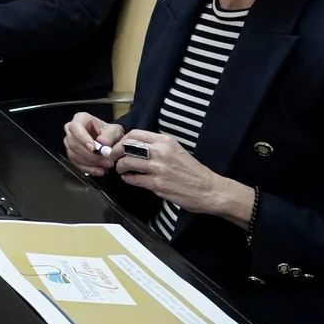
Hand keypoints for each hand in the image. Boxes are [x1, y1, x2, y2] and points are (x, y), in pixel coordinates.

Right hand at [63, 111, 124, 175]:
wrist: (110, 141)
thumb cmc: (110, 133)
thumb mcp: (114, 131)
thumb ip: (109, 136)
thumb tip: (102, 143)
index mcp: (81, 119)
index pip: (75, 127)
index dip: (82, 138)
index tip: (93, 148)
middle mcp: (72, 130)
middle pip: (73, 143)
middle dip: (90, 155)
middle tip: (106, 161)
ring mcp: (70, 143)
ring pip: (73, 154)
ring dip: (90, 163)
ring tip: (105, 166)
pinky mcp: (72, 154)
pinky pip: (76, 163)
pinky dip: (88, 169)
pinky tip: (99, 170)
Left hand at [115, 130, 255, 226]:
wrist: (209, 189)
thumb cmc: (192, 170)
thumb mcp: (176, 150)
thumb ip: (157, 146)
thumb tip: (135, 145)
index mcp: (166, 141)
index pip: (135, 134)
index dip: (122, 140)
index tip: (119, 146)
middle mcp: (161, 152)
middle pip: (126, 146)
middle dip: (116, 152)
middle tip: (114, 158)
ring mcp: (158, 168)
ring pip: (127, 162)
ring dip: (119, 166)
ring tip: (121, 169)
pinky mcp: (157, 184)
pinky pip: (133, 179)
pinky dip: (127, 178)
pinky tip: (128, 178)